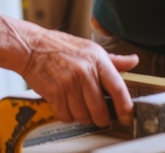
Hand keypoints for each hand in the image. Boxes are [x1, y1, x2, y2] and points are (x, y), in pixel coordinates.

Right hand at [20, 28, 138, 126]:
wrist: (30, 46)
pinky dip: (66, 114)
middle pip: (100, 110)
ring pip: (83, 116)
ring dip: (80, 115)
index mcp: (96, 58)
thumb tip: (133, 61)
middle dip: (99, 117)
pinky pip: (66, 116)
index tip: (126, 116)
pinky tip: (63, 102)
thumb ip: (113, 60)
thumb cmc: (59, 47)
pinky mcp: (55, 92)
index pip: (118, 88)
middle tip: (96, 113)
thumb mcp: (88, 48)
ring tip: (75, 103)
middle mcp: (84, 70)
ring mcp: (69, 82)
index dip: (125, 107)